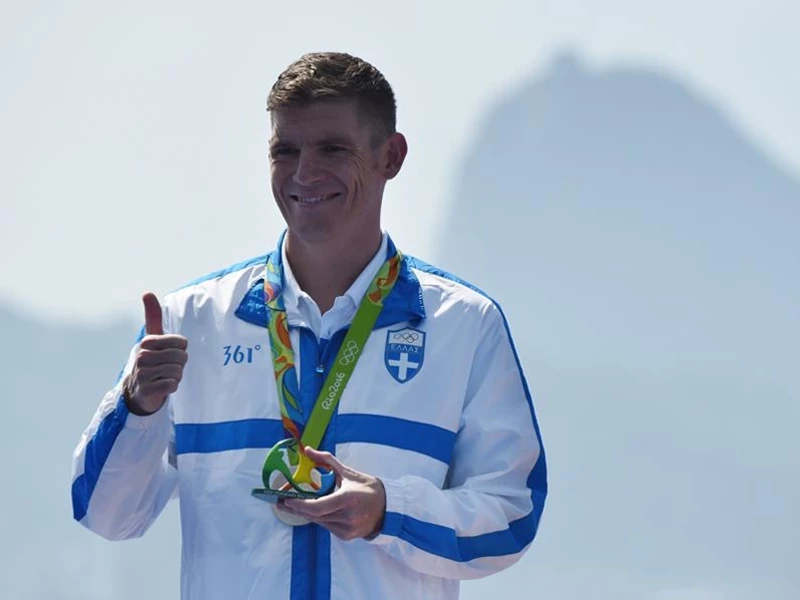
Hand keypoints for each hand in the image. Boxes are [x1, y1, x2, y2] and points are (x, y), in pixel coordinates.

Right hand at [123, 292, 188, 415]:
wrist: (139, 389)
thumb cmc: (152, 359)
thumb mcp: (153, 337)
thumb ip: (153, 316)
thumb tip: (147, 292)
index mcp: (147, 342)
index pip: (182, 343)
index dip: (181, 350)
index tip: (169, 353)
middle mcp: (142, 356)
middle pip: (181, 357)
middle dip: (180, 364)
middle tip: (168, 367)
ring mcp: (142, 374)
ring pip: (177, 372)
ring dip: (175, 376)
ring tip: (164, 376)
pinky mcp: (146, 390)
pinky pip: (172, 385)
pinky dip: (171, 387)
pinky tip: (162, 386)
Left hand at [280, 447, 386, 540]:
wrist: (388, 508)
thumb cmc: (368, 487)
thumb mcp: (348, 472)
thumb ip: (326, 460)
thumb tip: (307, 450)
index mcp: (348, 499)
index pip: (317, 507)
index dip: (299, 505)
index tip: (285, 499)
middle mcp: (347, 516)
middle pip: (314, 515)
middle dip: (297, 508)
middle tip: (281, 502)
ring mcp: (347, 529)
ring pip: (319, 522)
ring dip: (307, 513)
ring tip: (295, 504)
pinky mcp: (346, 536)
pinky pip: (327, 526)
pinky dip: (320, 518)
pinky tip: (315, 510)